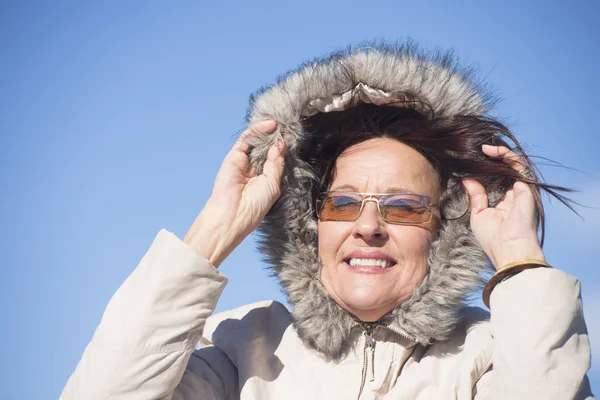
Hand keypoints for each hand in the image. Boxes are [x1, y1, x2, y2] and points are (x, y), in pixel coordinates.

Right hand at [184, 120, 285, 266]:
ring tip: (279, 123)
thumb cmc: (255, 205)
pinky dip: (257, 130)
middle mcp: (254, 170)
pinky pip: (246, 139)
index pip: (274, 158)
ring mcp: (243, 162)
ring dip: (267, 131)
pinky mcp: (234, 157)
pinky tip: (269, 125)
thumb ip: (276, 163)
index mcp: (264, 179)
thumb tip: (280, 144)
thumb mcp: (273, 184)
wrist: (234, 214)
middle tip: (287, 126)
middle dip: (275, 138)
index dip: (282, 148)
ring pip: (256, 141)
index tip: (292, 137)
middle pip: (266, 148)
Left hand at [462, 145, 544, 269]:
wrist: (508, 248)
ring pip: (513, 163)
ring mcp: (521, 189)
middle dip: (493, 157)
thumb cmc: (493, 237)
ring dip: (499, 152)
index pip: (497, 179)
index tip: (472, 161)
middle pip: (505, 169)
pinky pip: (517, 164)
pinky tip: (491, 151)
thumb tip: (466, 179)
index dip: (487, 168)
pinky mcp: (526, 186)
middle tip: (477, 150)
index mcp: (504, 201)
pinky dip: (505, 155)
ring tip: (483, 148)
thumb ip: (476, 196)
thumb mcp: (479, 214)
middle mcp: (514, 193)